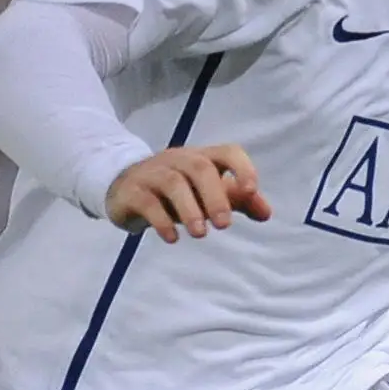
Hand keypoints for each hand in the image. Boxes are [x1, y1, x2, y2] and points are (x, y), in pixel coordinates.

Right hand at [105, 145, 269, 241]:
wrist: (122, 186)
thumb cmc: (177, 190)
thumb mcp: (208, 193)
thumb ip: (238, 200)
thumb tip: (266, 213)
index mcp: (202, 158)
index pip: (228, 152)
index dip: (242, 168)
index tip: (251, 191)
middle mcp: (178, 160)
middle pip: (199, 167)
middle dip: (215, 196)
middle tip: (224, 225)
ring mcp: (152, 173)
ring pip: (172, 182)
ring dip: (189, 210)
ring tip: (200, 234)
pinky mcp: (132, 191)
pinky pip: (146, 201)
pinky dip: (161, 220)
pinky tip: (173, 237)